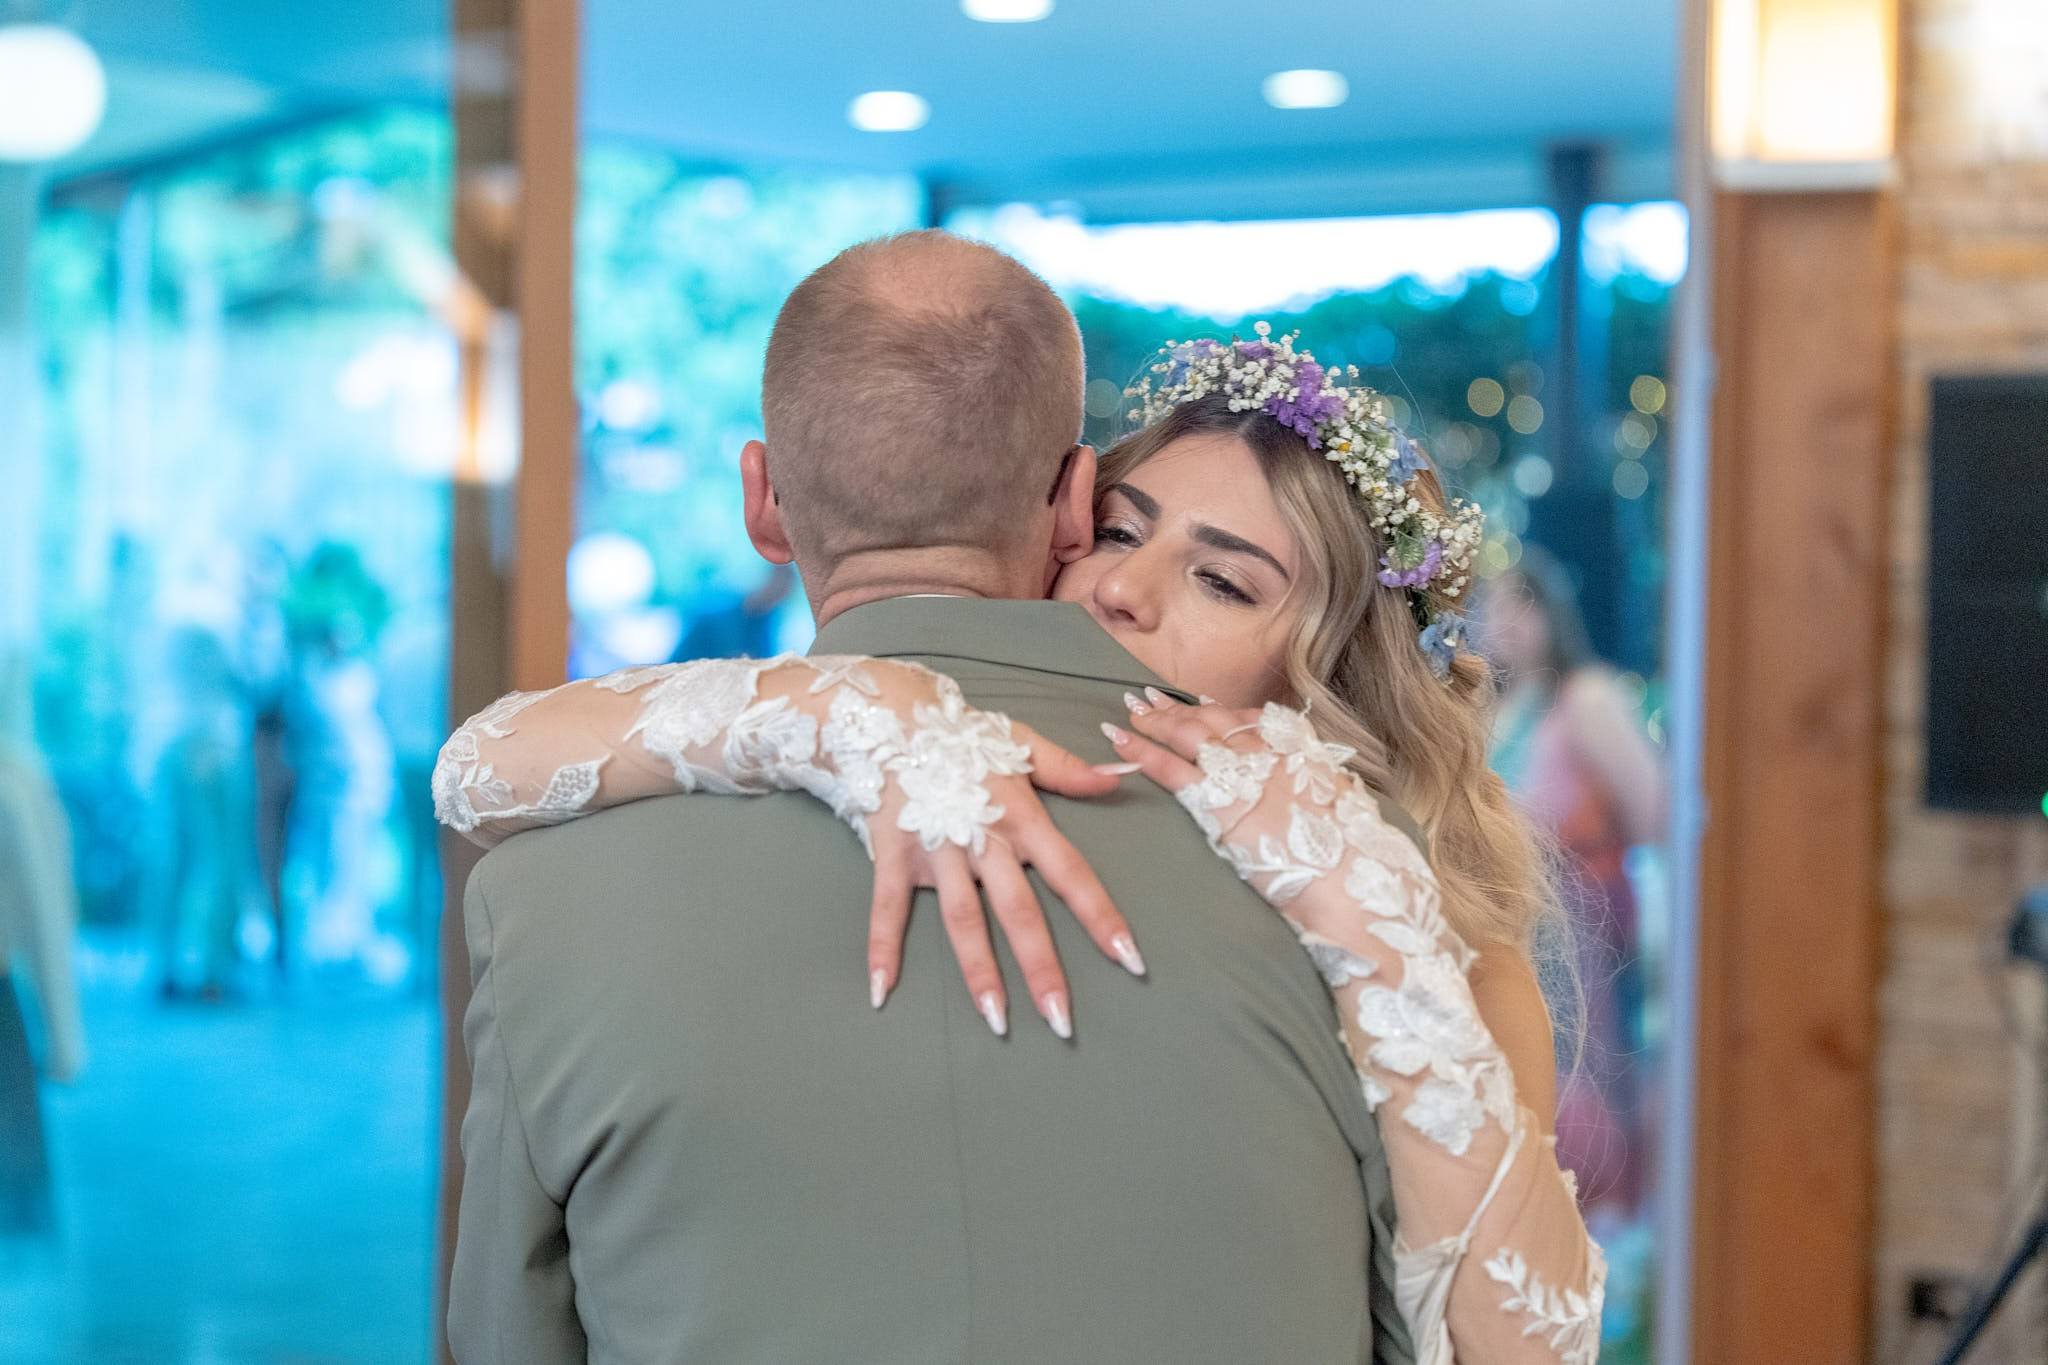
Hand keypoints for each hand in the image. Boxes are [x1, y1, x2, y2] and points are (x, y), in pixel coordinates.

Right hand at [861, 688, 1145, 1041]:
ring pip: (962, 920)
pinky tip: (883, 992)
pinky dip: (882, 949)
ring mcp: (937, 851)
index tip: (1129, 959)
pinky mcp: (894, 857)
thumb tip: (1119, 779)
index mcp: (1021, 818)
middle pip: (1019, 911)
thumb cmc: (964, 737)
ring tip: (996, 1021)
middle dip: (1042, 967)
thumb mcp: (1022, 744)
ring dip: (979, 972)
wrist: (890, 717)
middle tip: (1062, 1021)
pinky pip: (887, 909)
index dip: (1101, 916)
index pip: (1071, 873)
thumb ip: (1069, 770)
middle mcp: (983, 840)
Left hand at [1100, 688, 1421, 917]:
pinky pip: (1169, 767)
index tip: (1203, 703)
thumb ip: (1328, 790)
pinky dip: (1140, 749)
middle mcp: (1270, 750)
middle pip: (1215, 719)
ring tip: (1130, 709)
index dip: (1223, 711)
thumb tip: (1330, 789)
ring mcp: (1243, 772)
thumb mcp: (1349, 809)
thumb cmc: (1356, 860)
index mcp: (1302, 751)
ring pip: (1189, 733)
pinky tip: (1118, 738)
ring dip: (1155, 719)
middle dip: (1180, 708)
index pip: (1255, 719)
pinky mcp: (1218, 801)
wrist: (1352, 884)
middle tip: (1150, 698)